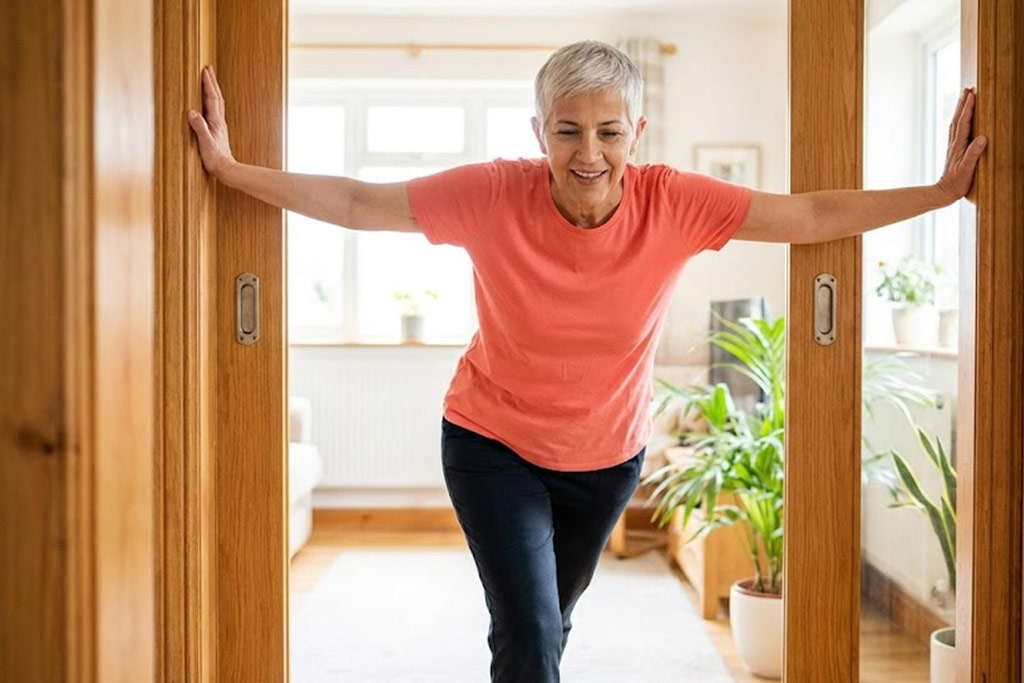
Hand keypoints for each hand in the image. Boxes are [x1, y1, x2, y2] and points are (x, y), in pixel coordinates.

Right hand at [187, 65, 235, 176]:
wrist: (226, 170)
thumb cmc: (215, 158)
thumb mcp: (204, 142)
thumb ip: (199, 127)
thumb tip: (192, 112)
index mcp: (215, 121)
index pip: (212, 98)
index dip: (208, 84)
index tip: (204, 70)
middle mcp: (219, 121)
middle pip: (217, 97)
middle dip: (212, 82)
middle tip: (208, 68)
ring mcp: (219, 125)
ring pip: (217, 103)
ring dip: (213, 90)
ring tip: (209, 80)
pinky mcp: (218, 131)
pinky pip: (215, 110)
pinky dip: (212, 101)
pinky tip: (210, 103)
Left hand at [935, 88, 986, 203]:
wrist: (945, 192)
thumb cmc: (958, 182)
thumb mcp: (968, 169)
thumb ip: (974, 153)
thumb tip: (982, 138)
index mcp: (958, 145)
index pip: (964, 122)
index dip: (968, 108)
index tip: (972, 94)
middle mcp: (954, 143)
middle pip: (958, 119)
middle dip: (963, 103)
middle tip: (967, 89)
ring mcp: (953, 146)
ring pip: (956, 123)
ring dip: (961, 109)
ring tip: (965, 97)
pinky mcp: (954, 150)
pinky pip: (957, 130)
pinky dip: (960, 120)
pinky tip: (962, 118)